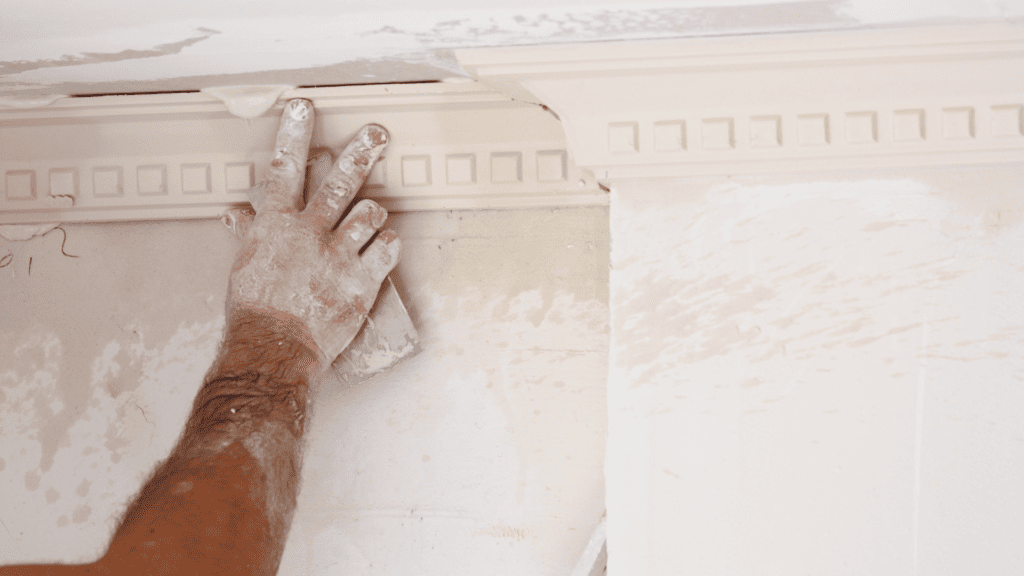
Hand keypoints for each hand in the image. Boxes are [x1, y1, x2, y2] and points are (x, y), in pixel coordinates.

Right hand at [223, 99, 399, 363]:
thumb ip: (249, 233)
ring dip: (373, 213)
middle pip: (340, 181)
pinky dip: (388, 244)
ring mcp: (339, 255)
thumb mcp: (245, 265)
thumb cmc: (255, 309)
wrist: (274, 347)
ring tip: (372, 217)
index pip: (283, 168)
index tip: (304, 106)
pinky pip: (387, 249)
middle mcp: (310, 232)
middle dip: (361, 152)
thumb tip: (235, 213)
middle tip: (378, 132)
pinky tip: (384, 246)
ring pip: (369, 213)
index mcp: (277, 225)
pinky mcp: (362, 281)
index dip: (293, 133)